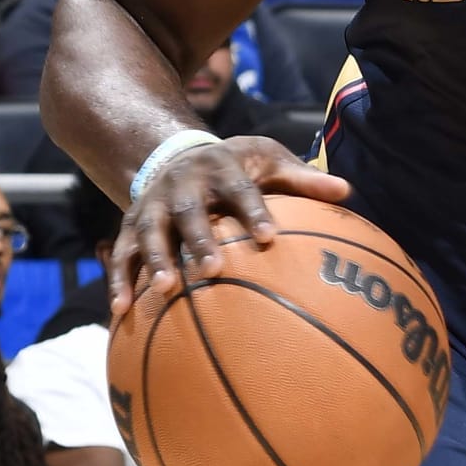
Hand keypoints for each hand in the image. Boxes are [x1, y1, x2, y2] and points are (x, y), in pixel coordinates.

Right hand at [110, 135, 351, 313]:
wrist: (175, 153)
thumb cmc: (236, 168)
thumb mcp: (269, 160)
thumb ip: (303, 179)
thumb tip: (346, 190)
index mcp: (220, 168)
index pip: (240, 190)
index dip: (253, 211)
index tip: (269, 237)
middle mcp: (182, 185)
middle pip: (189, 212)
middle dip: (198, 239)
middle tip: (213, 269)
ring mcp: (153, 206)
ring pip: (150, 231)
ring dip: (156, 259)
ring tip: (165, 288)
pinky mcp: (130, 226)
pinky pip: (122, 254)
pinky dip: (119, 280)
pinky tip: (121, 311)